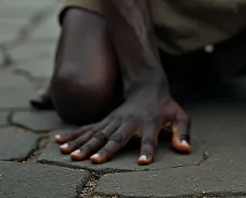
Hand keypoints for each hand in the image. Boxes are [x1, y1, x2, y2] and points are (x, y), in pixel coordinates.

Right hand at [54, 83, 190, 164]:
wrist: (148, 86)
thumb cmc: (165, 107)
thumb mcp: (179, 116)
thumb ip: (182, 132)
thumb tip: (185, 149)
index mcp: (149, 123)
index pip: (150, 139)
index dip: (148, 149)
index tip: (144, 162)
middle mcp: (128, 122)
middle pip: (115, 137)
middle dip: (104, 149)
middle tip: (92, 160)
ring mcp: (114, 121)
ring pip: (97, 133)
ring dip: (83, 144)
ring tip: (70, 154)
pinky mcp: (105, 121)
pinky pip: (87, 129)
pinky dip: (73, 135)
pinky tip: (58, 142)